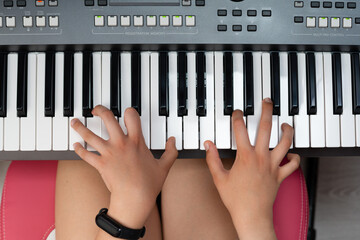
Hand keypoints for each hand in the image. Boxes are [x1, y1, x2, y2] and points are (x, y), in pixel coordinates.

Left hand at [71, 106, 177, 228]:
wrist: (135, 199)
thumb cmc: (149, 184)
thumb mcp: (165, 166)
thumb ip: (171, 151)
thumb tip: (173, 141)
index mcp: (136, 141)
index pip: (131, 116)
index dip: (128, 111)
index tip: (126, 111)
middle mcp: (121, 143)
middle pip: (107, 119)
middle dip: (100, 110)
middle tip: (96, 109)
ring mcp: (109, 153)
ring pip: (90, 135)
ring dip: (80, 127)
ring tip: (75, 122)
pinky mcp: (100, 164)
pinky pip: (86, 154)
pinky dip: (79, 149)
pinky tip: (75, 145)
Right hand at [204, 99, 299, 238]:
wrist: (251, 215)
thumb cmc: (235, 199)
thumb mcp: (219, 178)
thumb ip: (212, 159)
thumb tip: (208, 144)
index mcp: (245, 156)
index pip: (240, 130)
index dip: (238, 117)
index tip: (237, 112)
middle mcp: (261, 157)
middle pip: (266, 128)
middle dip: (267, 111)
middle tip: (267, 102)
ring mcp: (273, 166)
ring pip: (285, 143)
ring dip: (287, 131)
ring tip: (285, 124)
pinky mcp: (281, 175)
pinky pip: (293, 164)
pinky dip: (294, 157)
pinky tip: (291, 153)